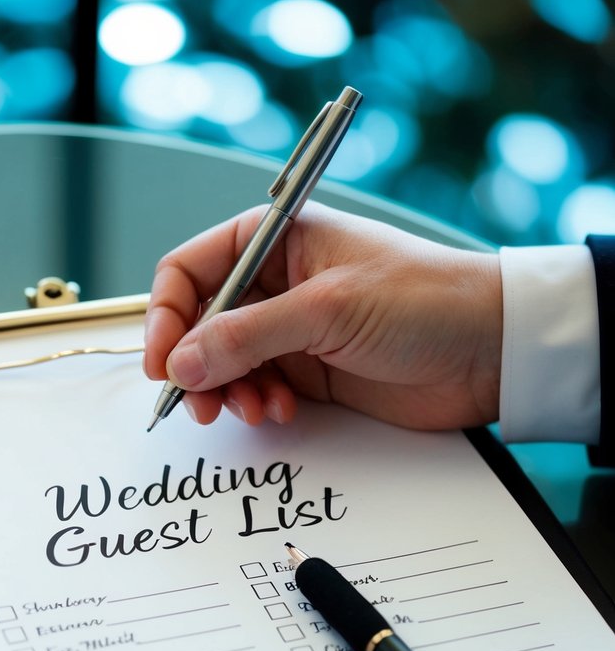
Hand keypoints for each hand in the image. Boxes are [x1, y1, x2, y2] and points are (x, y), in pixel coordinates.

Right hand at [144, 202, 501, 428]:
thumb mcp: (328, 309)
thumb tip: (181, 364)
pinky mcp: (309, 371)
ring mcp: (291, 329)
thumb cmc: (424, 300)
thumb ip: (248, 337)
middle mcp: (275, 282)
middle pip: (200, 323)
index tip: (162, 361)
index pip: (191, 270)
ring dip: (227, 391)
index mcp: (276, 239)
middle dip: (194, 364)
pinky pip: (257, 389)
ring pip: (224, 363)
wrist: (489, 350)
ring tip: (252, 410)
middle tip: (199, 403)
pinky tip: (282, 411)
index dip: (166, 314)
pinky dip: (258, 404)